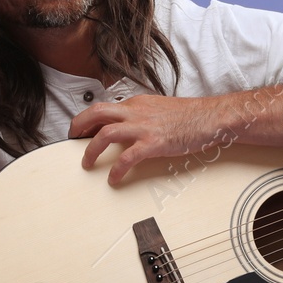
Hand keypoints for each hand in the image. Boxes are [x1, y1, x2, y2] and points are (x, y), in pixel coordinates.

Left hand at [71, 95, 223, 186]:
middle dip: (78, 126)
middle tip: (72, 140)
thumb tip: (129, 126)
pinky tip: (114, 179)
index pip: (105, 108)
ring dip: (91, 150)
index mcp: (137, 103)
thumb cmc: (190, 116)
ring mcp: (143, 127)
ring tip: (86, 163)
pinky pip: (127, 158)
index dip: (88, 119)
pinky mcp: (153, 143)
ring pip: (105, 134)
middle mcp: (136, 112)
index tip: (80, 131)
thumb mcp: (160, 109)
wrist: (210, 118)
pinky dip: (116, 170)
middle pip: (97, 113)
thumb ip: (142, 115)